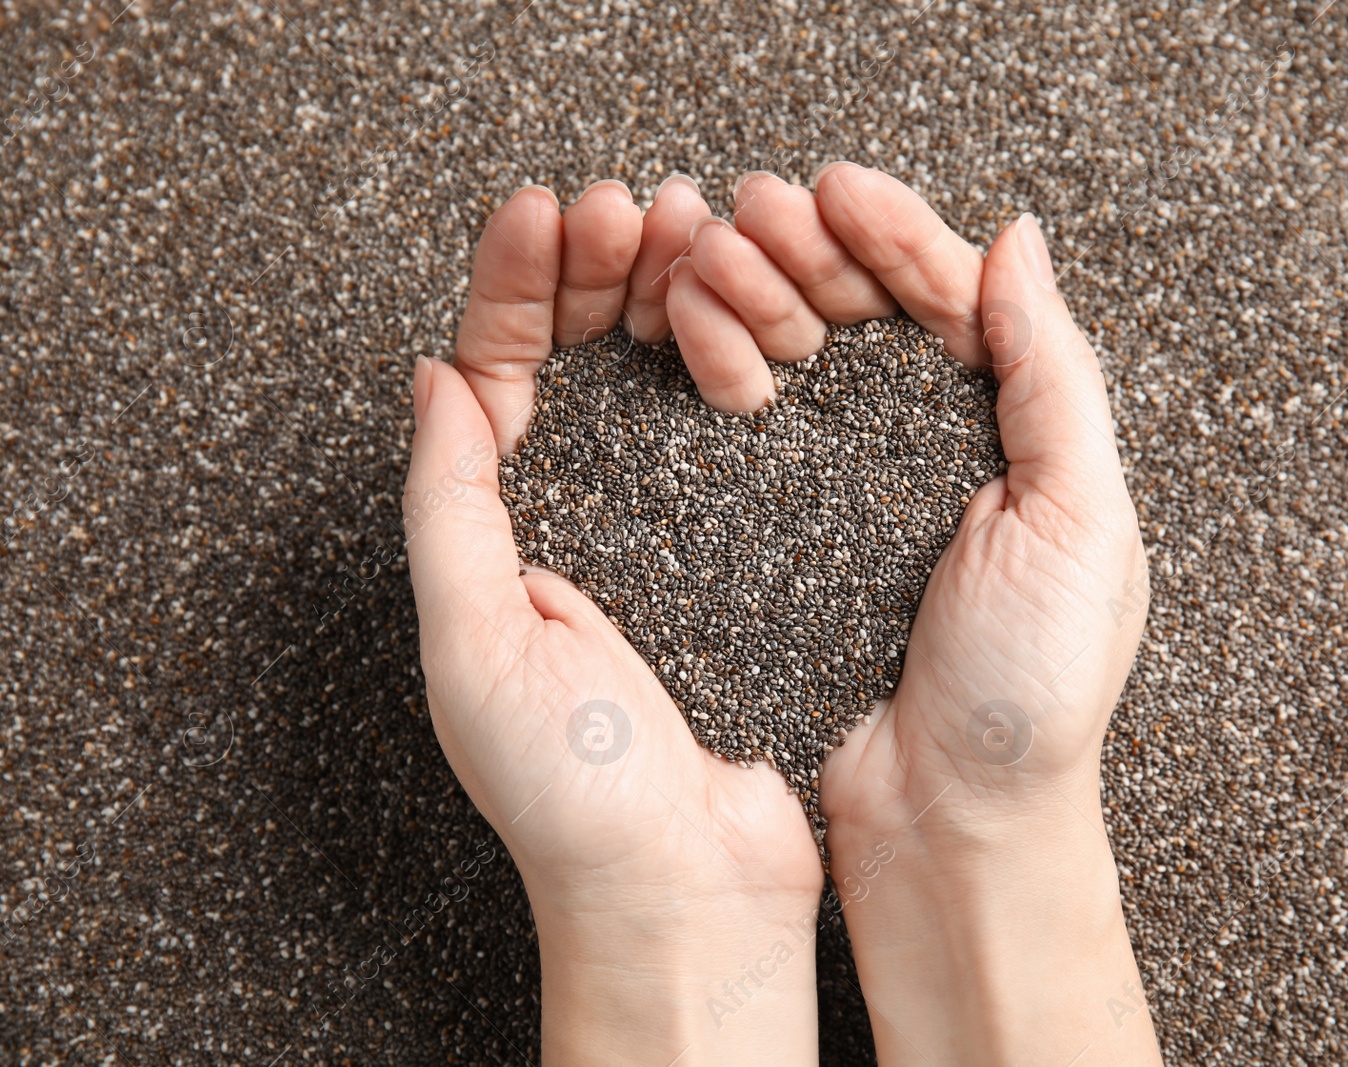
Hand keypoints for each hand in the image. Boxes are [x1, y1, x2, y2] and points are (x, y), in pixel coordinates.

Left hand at [408, 177, 824, 1065]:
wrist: (688, 887)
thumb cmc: (572, 793)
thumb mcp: (471, 644)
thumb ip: (448, 509)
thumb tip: (430, 378)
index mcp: (503, 531)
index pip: (495, 375)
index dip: (514, 286)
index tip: (546, 214)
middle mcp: (583, 517)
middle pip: (579, 357)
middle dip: (598, 268)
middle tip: (635, 207)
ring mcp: (670, 526)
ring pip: (658, 378)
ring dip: (668, 295)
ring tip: (694, 234)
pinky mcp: (747, 547)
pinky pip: (734, 433)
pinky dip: (735, 363)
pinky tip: (748, 318)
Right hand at [730, 165, 1161, 1064]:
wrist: (950, 825)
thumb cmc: (1032, 693)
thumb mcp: (1081, 523)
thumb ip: (1056, 378)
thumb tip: (1020, 241)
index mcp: (1012, 434)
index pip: (955, 298)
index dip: (896, 234)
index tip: (835, 189)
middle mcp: (928, 451)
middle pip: (866, 312)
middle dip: (811, 246)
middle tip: (752, 209)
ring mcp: (849, 492)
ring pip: (802, 356)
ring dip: (758, 290)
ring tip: (709, 254)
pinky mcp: (783, 535)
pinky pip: (749, 430)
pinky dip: (722, 368)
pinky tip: (691, 333)